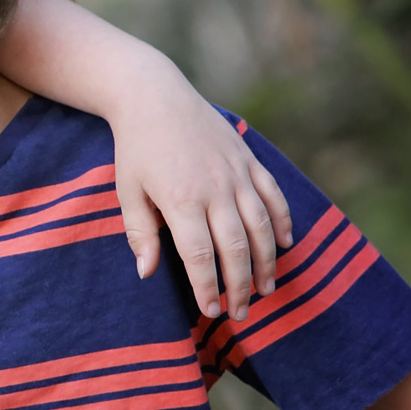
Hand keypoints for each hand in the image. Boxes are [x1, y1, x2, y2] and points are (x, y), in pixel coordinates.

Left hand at [109, 93, 291, 321]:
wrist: (154, 97)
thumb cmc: (136, 149)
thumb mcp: (127, 191)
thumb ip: (140, 234)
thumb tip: (147, 273)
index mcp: (180, 200)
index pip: (200, 256)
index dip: (208, 287)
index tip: (210, 310)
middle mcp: (215, 188)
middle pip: (236, 247)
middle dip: (240, 285)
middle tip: (240, 312)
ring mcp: (236, 173)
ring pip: (261, 226)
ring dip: (267, 262)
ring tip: (266, 290)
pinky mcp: (249, 160)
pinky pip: (273, 195)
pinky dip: (282, 221)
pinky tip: (283, 244)